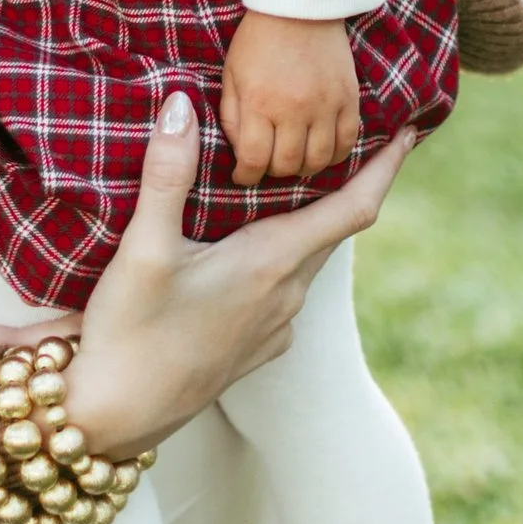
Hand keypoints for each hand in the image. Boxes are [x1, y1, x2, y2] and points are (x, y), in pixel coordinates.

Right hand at [0, 90, 416, 456]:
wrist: (113, 420)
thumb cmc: (130, 335)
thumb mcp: (144, 249)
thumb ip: (167, 173)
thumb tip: (181, 103)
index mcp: (271, 265)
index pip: (353, 209)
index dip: (385, 168)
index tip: (408, 132)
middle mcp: (286, 297)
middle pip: (334, 229)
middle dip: (347, 182)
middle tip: (350, 136)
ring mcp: (273, 327)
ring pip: (308, 259)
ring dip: (311, 219)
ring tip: (298, 178)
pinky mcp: (252, 347)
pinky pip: (286, 288)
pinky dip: (284, 254)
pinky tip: (251, 243)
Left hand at [219, 9, 360, 185]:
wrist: (300, 4)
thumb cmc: (257, 39)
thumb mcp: (231, 75)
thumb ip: (231, 116)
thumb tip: (239, 153)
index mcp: (259, 102)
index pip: (254, 161)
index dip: (245, 177)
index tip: (242, 176)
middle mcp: (294, 109)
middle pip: (287, 165)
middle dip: (273, 172)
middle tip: (268, 164)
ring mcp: (325, 105)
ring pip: (318, 161)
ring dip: (303, 167)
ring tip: (294, 159)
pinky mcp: (349, 99)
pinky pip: (347, 143)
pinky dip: (334, 155)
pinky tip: (321, 150)